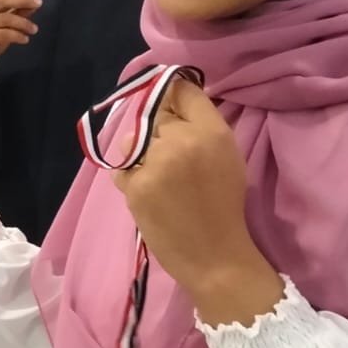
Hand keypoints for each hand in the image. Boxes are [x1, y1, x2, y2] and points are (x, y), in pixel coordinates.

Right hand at [0, 0, 40, 79]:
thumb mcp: (3, 22)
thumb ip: (16, 11)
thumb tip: (34, 3)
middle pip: (2, 0)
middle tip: (39, 3)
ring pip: (5, 18)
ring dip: (23, 22)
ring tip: (34, 29)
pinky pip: (4, 34)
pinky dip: (17, 36)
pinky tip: (25, 39)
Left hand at [111, 78, 283, 324]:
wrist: (214, 256)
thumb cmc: (223, 207)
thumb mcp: (226, 157)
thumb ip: (201, 127)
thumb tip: (171, 98)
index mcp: (213, 132)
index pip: (182, 91)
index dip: (172, 93)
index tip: (168, 101)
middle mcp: (182, 141)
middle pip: (155, 114)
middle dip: (158, 131)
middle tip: (171, 159)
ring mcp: (155, 163)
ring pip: (133, 139)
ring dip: (140, 152)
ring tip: (160, 178)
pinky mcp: (134, 185)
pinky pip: (121, 167)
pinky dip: (129, 176)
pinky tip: (149, 192)